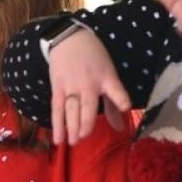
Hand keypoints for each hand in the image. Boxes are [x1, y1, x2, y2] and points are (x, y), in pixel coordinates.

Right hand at [47, 29, 129, 145]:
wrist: (69, 39)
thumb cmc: (94, 59)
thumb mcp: (108, 73)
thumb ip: (114, 101)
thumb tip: (121, 127)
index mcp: (106, 78)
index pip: (115, 88)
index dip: (120, 97)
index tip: (125, 106)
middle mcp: (88, 83)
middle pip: (87, 105)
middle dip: (86, 121)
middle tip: (84, 136)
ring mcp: (71, 86)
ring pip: (71, 108)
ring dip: (71, 126)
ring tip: (72, 142)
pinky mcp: (57, 88)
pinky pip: (57, 109)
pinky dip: (57, 124)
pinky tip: (58, 139)